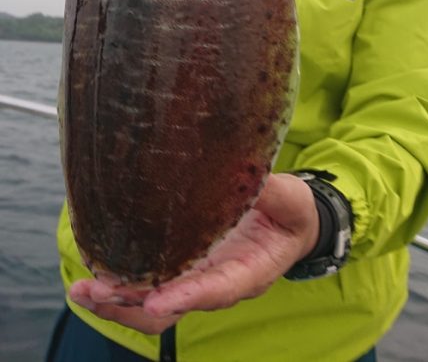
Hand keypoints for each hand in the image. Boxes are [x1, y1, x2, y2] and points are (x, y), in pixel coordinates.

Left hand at [69, 173, 319, 334]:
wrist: (290, 224)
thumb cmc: (291, 213)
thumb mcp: (292, 200)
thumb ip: (274, 190)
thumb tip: (252, 171)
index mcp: (248, 272)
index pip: (215, 290)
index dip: (185, 296)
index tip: (156, 301)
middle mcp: (217, 283)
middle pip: (170, 309)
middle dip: (131, 305)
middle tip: (94, 290)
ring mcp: (196, 278)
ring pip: (152, 305)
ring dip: (117, 300)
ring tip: (82, 288)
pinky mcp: (183, 266)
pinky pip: (148, 285)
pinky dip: (121, 282)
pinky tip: (94, 267)